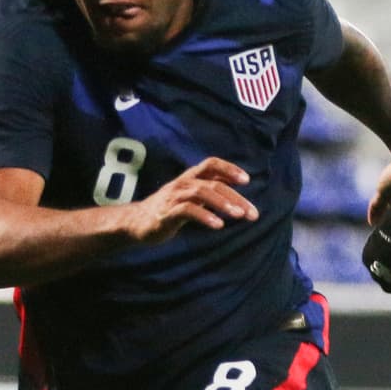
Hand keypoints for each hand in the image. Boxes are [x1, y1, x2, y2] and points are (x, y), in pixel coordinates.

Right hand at [126, 157, 257, 243]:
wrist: (138, 222)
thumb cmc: (170, 209)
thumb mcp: (192, 197)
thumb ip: (211, 190)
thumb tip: (236, 188)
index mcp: (190, 177)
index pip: (211, 164)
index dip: (229, 169)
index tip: (247, 180)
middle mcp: (183, 183)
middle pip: (213, 183)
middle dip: (236, 197)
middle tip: (253, 213)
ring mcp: (174, 196)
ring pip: (202, 193)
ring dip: (223, 203)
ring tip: (239, 215)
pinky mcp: (167, 213)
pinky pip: (188, 210)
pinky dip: (205, 217)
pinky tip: (219, 225)